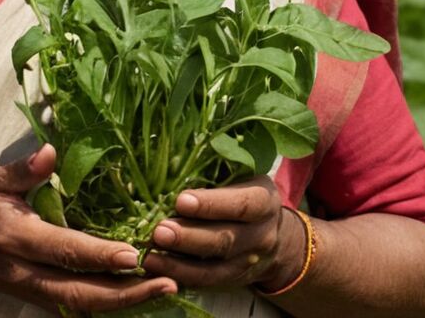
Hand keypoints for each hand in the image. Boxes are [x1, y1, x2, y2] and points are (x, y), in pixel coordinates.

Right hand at [0, 144, 176, 312]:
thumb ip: (23, 170)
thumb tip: (51, 151)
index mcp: (18, 239)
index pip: (64, 251)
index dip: (99, 256)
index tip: (134, 254)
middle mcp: (30, 273)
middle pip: (81, 294)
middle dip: (126, 293)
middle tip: (167, 281)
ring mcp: (37, 292)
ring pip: (84, 307)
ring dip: (125, 302)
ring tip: (166, 288)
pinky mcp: (44, 299)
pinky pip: (81, 307)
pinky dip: (113, 303)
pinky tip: (143, 293)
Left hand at [141, 176, 299, 290]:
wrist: (274, 236)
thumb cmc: (245, 192)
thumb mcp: (245, 174)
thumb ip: (220, 163)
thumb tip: (178, 141)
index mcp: (264, 200)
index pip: (241, 204)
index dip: (212, 204)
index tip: (181, 200)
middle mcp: (261, 234)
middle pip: (225, 239)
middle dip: (189, 237)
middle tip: (158, 231)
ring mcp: (247, 262)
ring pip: (214, 268)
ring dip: (178, 263)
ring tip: (149, 255)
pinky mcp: (232, 280)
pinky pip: (205, 283)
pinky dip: (179, 277)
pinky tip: (155, 269)